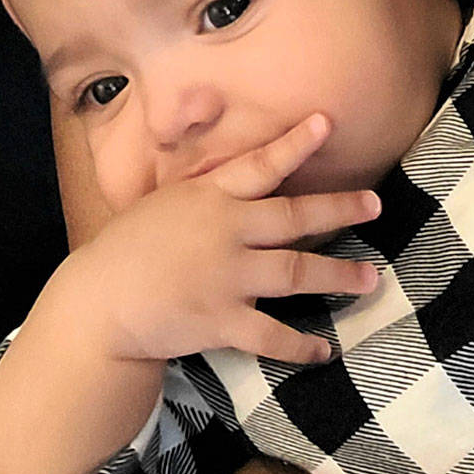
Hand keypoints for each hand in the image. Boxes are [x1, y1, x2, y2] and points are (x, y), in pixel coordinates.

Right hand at [65, 113, 382, 366]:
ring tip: (371, 279)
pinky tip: (324, 350)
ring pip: (296, 274)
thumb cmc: (126, 249)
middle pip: (295, 217)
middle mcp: (225, 232)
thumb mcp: (163, 204)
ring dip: (337, 276)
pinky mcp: (221, 321)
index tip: (327, 123)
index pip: (260, 164)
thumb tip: (237, 180)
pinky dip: (300, 346)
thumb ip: (204, 194)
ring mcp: (227, 278)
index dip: (295, 144)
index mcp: (208, 197)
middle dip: (339, 210)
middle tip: (375, 205)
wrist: (98, 303)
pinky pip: (271, 336)